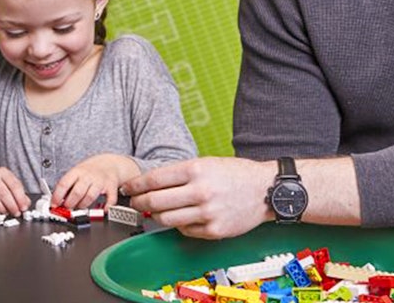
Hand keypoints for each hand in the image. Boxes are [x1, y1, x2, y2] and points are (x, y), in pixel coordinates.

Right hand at [0, 167, 30, 215]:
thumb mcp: (6, 185)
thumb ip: (18, 194)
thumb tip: (26, 203)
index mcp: (2, 172)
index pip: (14, 184)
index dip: (20, 197)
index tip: (23, 207)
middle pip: (3, 192)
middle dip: (12, 205)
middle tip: (16, 213)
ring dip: (1, 208)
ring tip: (6, 213)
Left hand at [52, 154, 137, 209]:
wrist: (109, 163)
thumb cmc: (90, 171)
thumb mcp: (76, 173)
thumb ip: (68, 185)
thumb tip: (56, 200)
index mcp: (77, 171)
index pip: (64, 183)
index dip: (57, 196)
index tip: (54, 205)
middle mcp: (88, 176)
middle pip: (77, 192)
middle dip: (70, 203)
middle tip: (67, 208)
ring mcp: (100, 181)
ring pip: (90, 197)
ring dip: (83, 205)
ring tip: (80, 206)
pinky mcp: (111, 187)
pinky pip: (109, 199)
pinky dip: (105, 207)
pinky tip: (102, 209)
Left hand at [122, 157, 273, 238]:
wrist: (265, 190)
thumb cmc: (235, 174)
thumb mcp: (206, 162)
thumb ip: (179, 173)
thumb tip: (151, 184)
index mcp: (196, 169)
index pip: (154, 179)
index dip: (135, 185)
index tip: (128, 188)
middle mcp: (200, 191)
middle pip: (155, 202)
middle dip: (139, 203)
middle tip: (135, 203)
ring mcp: (207, 213)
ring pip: (166, 220)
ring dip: (156, 217)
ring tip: (155, 212)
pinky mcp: (214, 230)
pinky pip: (185, 230)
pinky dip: (179, 225)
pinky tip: (182, 217)